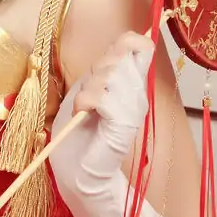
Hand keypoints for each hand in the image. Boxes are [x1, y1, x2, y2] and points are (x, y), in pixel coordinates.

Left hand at [63, 32, 156, 158]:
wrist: (77, 172)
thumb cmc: (79, 134)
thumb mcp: (86, 91)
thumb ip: (101, 72)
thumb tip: (118, 46)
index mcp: (129, 83)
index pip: (139, 45)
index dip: (124, 43)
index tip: (105, 63)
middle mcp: (136, 93)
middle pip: (122, 55)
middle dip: (97, 69)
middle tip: (87, 94)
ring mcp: (132, 109)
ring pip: (113, 75)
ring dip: (89, 88)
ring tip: (83, 107)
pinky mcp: (124, 125)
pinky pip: (105, 97)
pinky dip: (87, 102)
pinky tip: (82, 114)